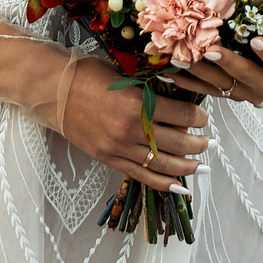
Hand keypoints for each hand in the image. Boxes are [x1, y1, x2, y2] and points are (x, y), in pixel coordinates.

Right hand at [60, 59, 206, 193]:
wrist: (51, 91)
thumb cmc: (86, 74)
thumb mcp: (123, 75)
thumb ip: (148, 89)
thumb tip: (176, 97)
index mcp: (137, 102)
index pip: (181, 114)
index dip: (198, 116)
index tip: (204, 116)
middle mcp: (130, 130)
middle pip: (177, 142)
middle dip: (199, 144)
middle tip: (211, 143)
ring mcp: (118, 148)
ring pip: (162, 164)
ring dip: (187, 167)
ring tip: (202, 166)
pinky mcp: (108, 159)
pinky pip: (141, 175)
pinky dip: (162, 183)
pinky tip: (180, 187)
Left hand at [163, 31, 262, 107]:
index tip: (259, 40)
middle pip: (247, 78)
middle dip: (229, 63)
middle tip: (210, 47)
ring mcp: (244, 93)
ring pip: (220, 84)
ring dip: (199, 71)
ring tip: (180, 57)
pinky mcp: (224, 93)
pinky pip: (203, 90)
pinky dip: (184, 82)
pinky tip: (166, 73)